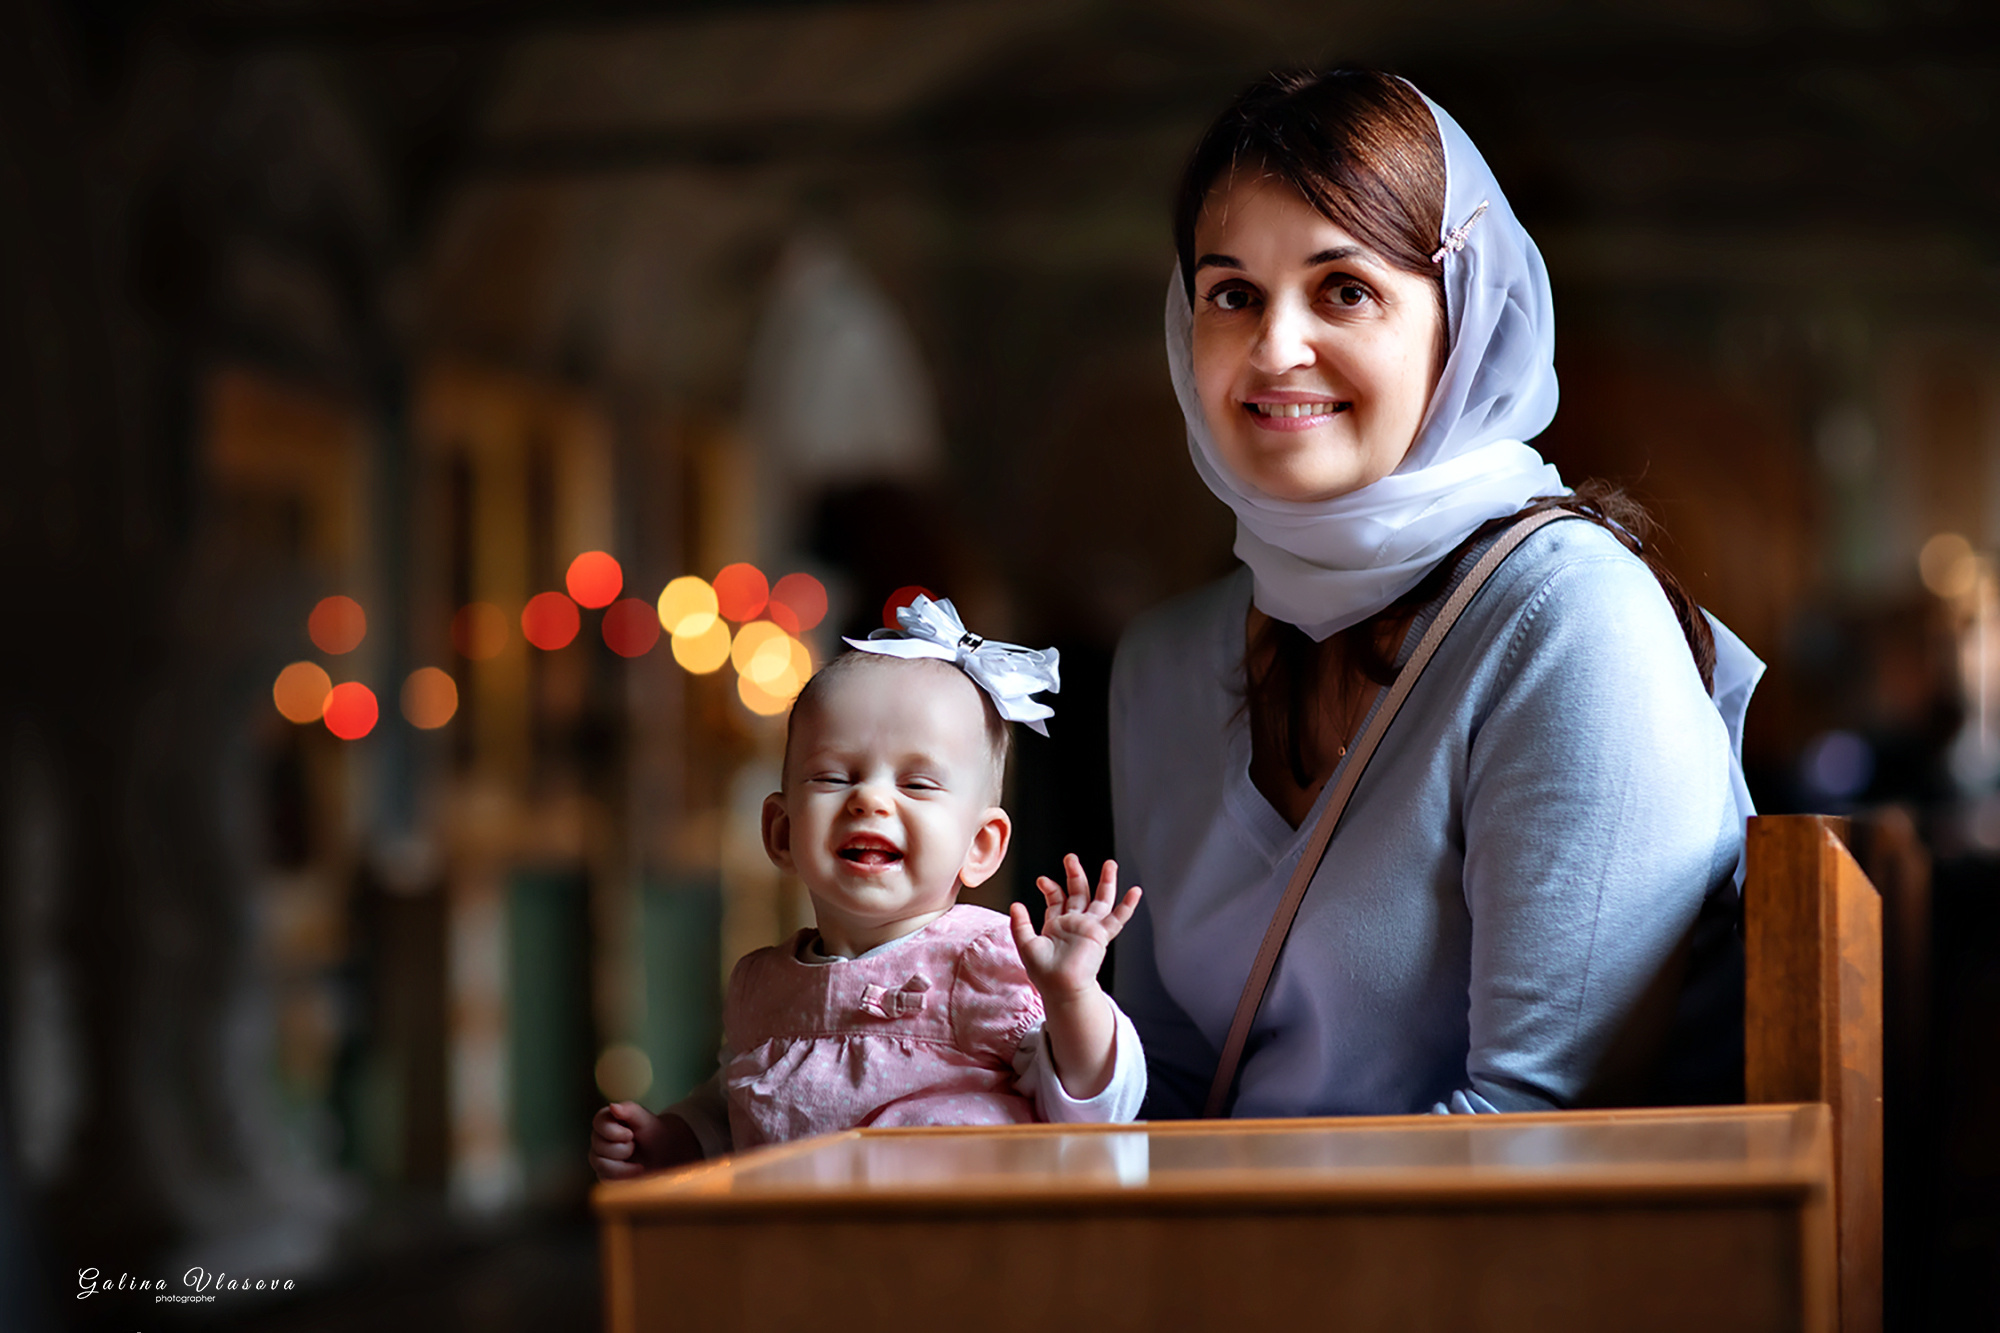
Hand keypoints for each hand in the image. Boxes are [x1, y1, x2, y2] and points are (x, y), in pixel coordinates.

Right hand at [590, 1101, 699, 1179]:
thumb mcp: (645, 1119)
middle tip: (636, 1145)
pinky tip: (637, 1169)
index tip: (631, 1134)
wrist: (664, 1152)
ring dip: (623, 1164)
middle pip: (599, 1146)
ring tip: (637, 1158)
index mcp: (607, 1119)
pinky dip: (624, 1174)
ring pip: (600, 1164)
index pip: (598, 1123)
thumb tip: (612, 1106)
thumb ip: (630, 1110)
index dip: (614, 1132)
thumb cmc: (654, 1132)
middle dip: (623, 1148)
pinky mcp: (604, 1171)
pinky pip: (605, 1177)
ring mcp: (599, 1155)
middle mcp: (599, 1136)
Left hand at [1009, 854, 1142, 1006]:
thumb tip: (1015, 904)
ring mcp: (1090, 928)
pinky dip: (1127, 906)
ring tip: (1110, 864)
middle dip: (1075, 874)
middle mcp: (1075, 923)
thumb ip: (1020, 924)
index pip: (1058, 899)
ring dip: (1106, 882)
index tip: (1043, 880)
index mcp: (1058, 925)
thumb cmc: (1044, 972)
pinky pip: (1117, 918)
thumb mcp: (1026, 944)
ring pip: (1101, 900)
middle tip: (1070, 857)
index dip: (1051, 888)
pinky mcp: (1101, 935)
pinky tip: (1135, 891)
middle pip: (1079, 893)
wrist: (1059, 987)